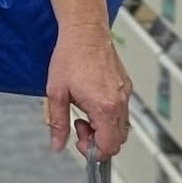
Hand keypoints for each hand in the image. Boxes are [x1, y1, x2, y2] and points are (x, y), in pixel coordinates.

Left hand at [44, 23, 131, 159]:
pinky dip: (109, 115)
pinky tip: (92, 102)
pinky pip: (122, 111)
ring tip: (84, 113)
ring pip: (121, 126)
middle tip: (79, 126)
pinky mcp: (125, 86)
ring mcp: (124, 94)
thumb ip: (58, 123)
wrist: (84, 31)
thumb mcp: (56, 94)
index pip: (108, 146)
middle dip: (98, 141)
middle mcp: (119, 102)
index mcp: (104, 107)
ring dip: (103, 128)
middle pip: (118, 140)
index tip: (79, 141)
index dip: (93, 151)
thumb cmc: (70, 57)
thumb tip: (57, 145)